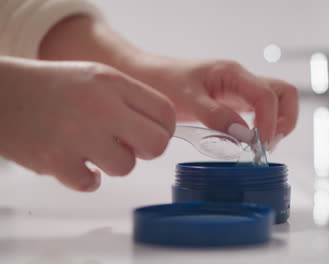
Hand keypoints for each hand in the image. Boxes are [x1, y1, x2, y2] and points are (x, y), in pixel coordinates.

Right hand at [0, 57, 174, 191]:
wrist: (1, 93)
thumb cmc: (53, 87)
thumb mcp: (97, 78)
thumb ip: (130, 100)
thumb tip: (159, 131)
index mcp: (113, 83)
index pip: (166, 113)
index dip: (165, 129)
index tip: (154, 134)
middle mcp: (100, 106)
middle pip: (156, 144)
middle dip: (148, 150)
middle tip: (130, 146)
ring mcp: (77, 134)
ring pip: (126, 167)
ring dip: (114, 164)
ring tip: (94, 150)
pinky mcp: (55, 160)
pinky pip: (91, 183)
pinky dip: (86, 178)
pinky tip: (76, 163)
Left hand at [130, 58, 298, 148]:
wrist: (148, 76)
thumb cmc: (163, 81)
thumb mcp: (187, 99)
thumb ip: (215, 115)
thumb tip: (243, 134)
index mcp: (233, 73)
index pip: (269, 95)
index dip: (270, 122)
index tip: (258, 145)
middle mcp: (242, 80)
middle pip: (284, 94)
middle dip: (284, 119)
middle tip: (267, 144)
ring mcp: (240, 91)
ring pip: (276, 102)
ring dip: (277, 123)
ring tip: (260, 145)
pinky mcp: (234, 102)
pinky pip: (260, 111)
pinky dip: (263, 126)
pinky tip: (249, 140)